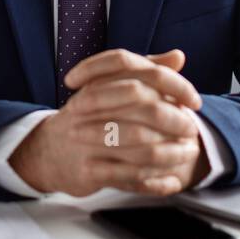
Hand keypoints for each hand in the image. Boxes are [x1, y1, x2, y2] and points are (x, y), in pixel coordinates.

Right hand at [10, 49, 208, 195]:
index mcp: (98, 82)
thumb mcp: (110, 88)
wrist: (46, 151)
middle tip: (192, 130)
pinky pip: (129, 177)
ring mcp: (87, 140)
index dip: (174, 85)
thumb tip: (178, 56)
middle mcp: (89, 108)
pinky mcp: (88, 171)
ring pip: (140, 145)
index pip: (142, 73)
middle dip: (175, 120)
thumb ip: (145, 72)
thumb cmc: (87, 118)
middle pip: (143, 107)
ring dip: (171, 152)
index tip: (193, 100)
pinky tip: (171, 181)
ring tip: (187, 154)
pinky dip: (155, 182)